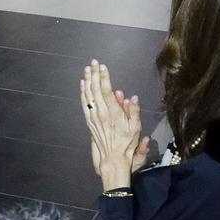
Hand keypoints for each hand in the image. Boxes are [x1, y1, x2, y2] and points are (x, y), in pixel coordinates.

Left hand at [81, 61, 146, 191]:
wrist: (113, 157)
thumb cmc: (127, 142)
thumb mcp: (136, 127)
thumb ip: (133, 111)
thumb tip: (131, 96)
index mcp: (114, 113)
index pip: (107, 91)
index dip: (104, 77)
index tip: (103, 66)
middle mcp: (101, 113)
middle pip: (95, 90)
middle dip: (94, 74)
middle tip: (94, 62)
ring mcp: (93, 117)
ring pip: (88, 95)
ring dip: (87, 80)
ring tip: (87, 69)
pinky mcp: (89, 121)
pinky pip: (84, 103)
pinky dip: (83, 92)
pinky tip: (82, 84)